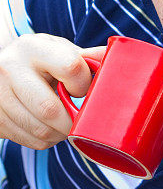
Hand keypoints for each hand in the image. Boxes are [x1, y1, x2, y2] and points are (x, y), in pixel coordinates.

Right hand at [0, 33, 104, 147]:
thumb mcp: (60, 52)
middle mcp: (10, 69)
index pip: (71, 67)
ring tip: (66, 124)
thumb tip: (125, 58)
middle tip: (81, 120)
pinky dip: (47, 140)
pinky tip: (49, 129)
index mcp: (33, 48)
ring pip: (40, 130)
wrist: (0, 72)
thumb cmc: (40, 62)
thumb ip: (89, 57)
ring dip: (61, 134)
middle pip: (50, 109)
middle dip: (73, 121)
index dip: (83, 84)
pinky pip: (31, 141)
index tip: (82, 89)